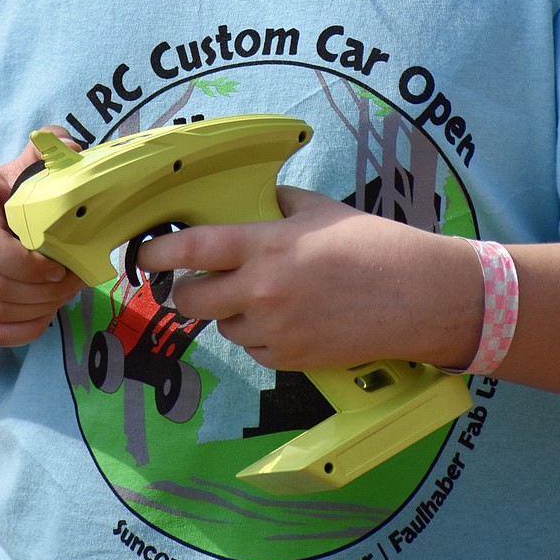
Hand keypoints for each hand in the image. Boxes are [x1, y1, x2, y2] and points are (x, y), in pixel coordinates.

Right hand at [0, 132, 86, 346]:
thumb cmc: (2, 199)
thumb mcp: (18, 171)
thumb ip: (44, 153)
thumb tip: (72, 146)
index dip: (27, 263)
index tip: (59, 265)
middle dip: (39, 290)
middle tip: (72, 283)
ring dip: (34, 310)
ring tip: (63, 296)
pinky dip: (18, 331)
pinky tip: (44, 316)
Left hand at [136, 186, 469, 370]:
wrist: (418, 296)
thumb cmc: (372, 243)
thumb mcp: (320, 208)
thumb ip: (278, 204)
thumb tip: (251, 200)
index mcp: (267, 246)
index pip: (194, 249)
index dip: (159, 252)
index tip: (142, 253)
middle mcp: (263, 291)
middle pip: (193, 300)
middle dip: (185, 291)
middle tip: (194, 281)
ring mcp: (276, 330)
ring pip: (224, 327)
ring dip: (230, 312)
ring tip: (260, 295)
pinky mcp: (293, 360)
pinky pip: (255, 350)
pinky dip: (260, 335)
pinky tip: (286, 318)